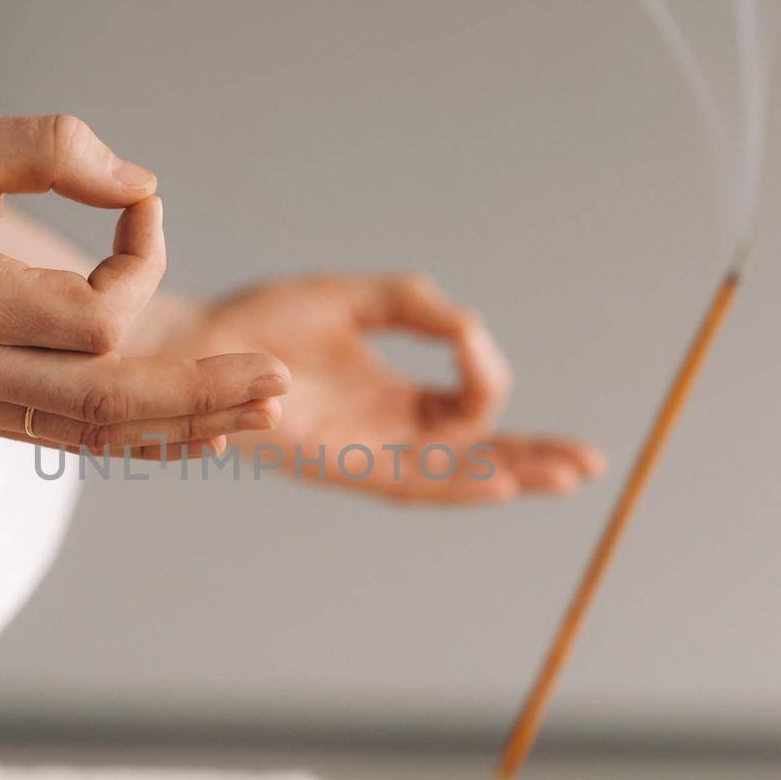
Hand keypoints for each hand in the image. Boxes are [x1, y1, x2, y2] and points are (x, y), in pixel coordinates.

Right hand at [0, 115, 288, 454]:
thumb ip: (57, 150)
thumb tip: (144, 190)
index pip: (95, 315)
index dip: (143, 259)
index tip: (137, 208)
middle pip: (113, 403)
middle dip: (206, 393)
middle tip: (282, 384)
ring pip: (100, 436)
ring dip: (188, 425)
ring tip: (262, 413)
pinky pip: (74, 438)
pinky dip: (142, 437)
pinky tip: (198, 431)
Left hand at [158, 273, 603, 502]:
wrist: (190, 344)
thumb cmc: (256, 323)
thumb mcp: (346, 299)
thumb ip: (409, 304)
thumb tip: (466, 323)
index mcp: (390, 400)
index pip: (465, 407)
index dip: (484, 373)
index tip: (467, 332)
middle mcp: (383, 435)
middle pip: (474, 456)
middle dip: (533, 459)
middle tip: (590, 463)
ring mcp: (361, 455)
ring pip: (449, 476)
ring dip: (505, 475)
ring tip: (561, 475)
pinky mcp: (335, 463)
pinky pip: (404, 480)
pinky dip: (451, 480)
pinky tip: (496, 479)